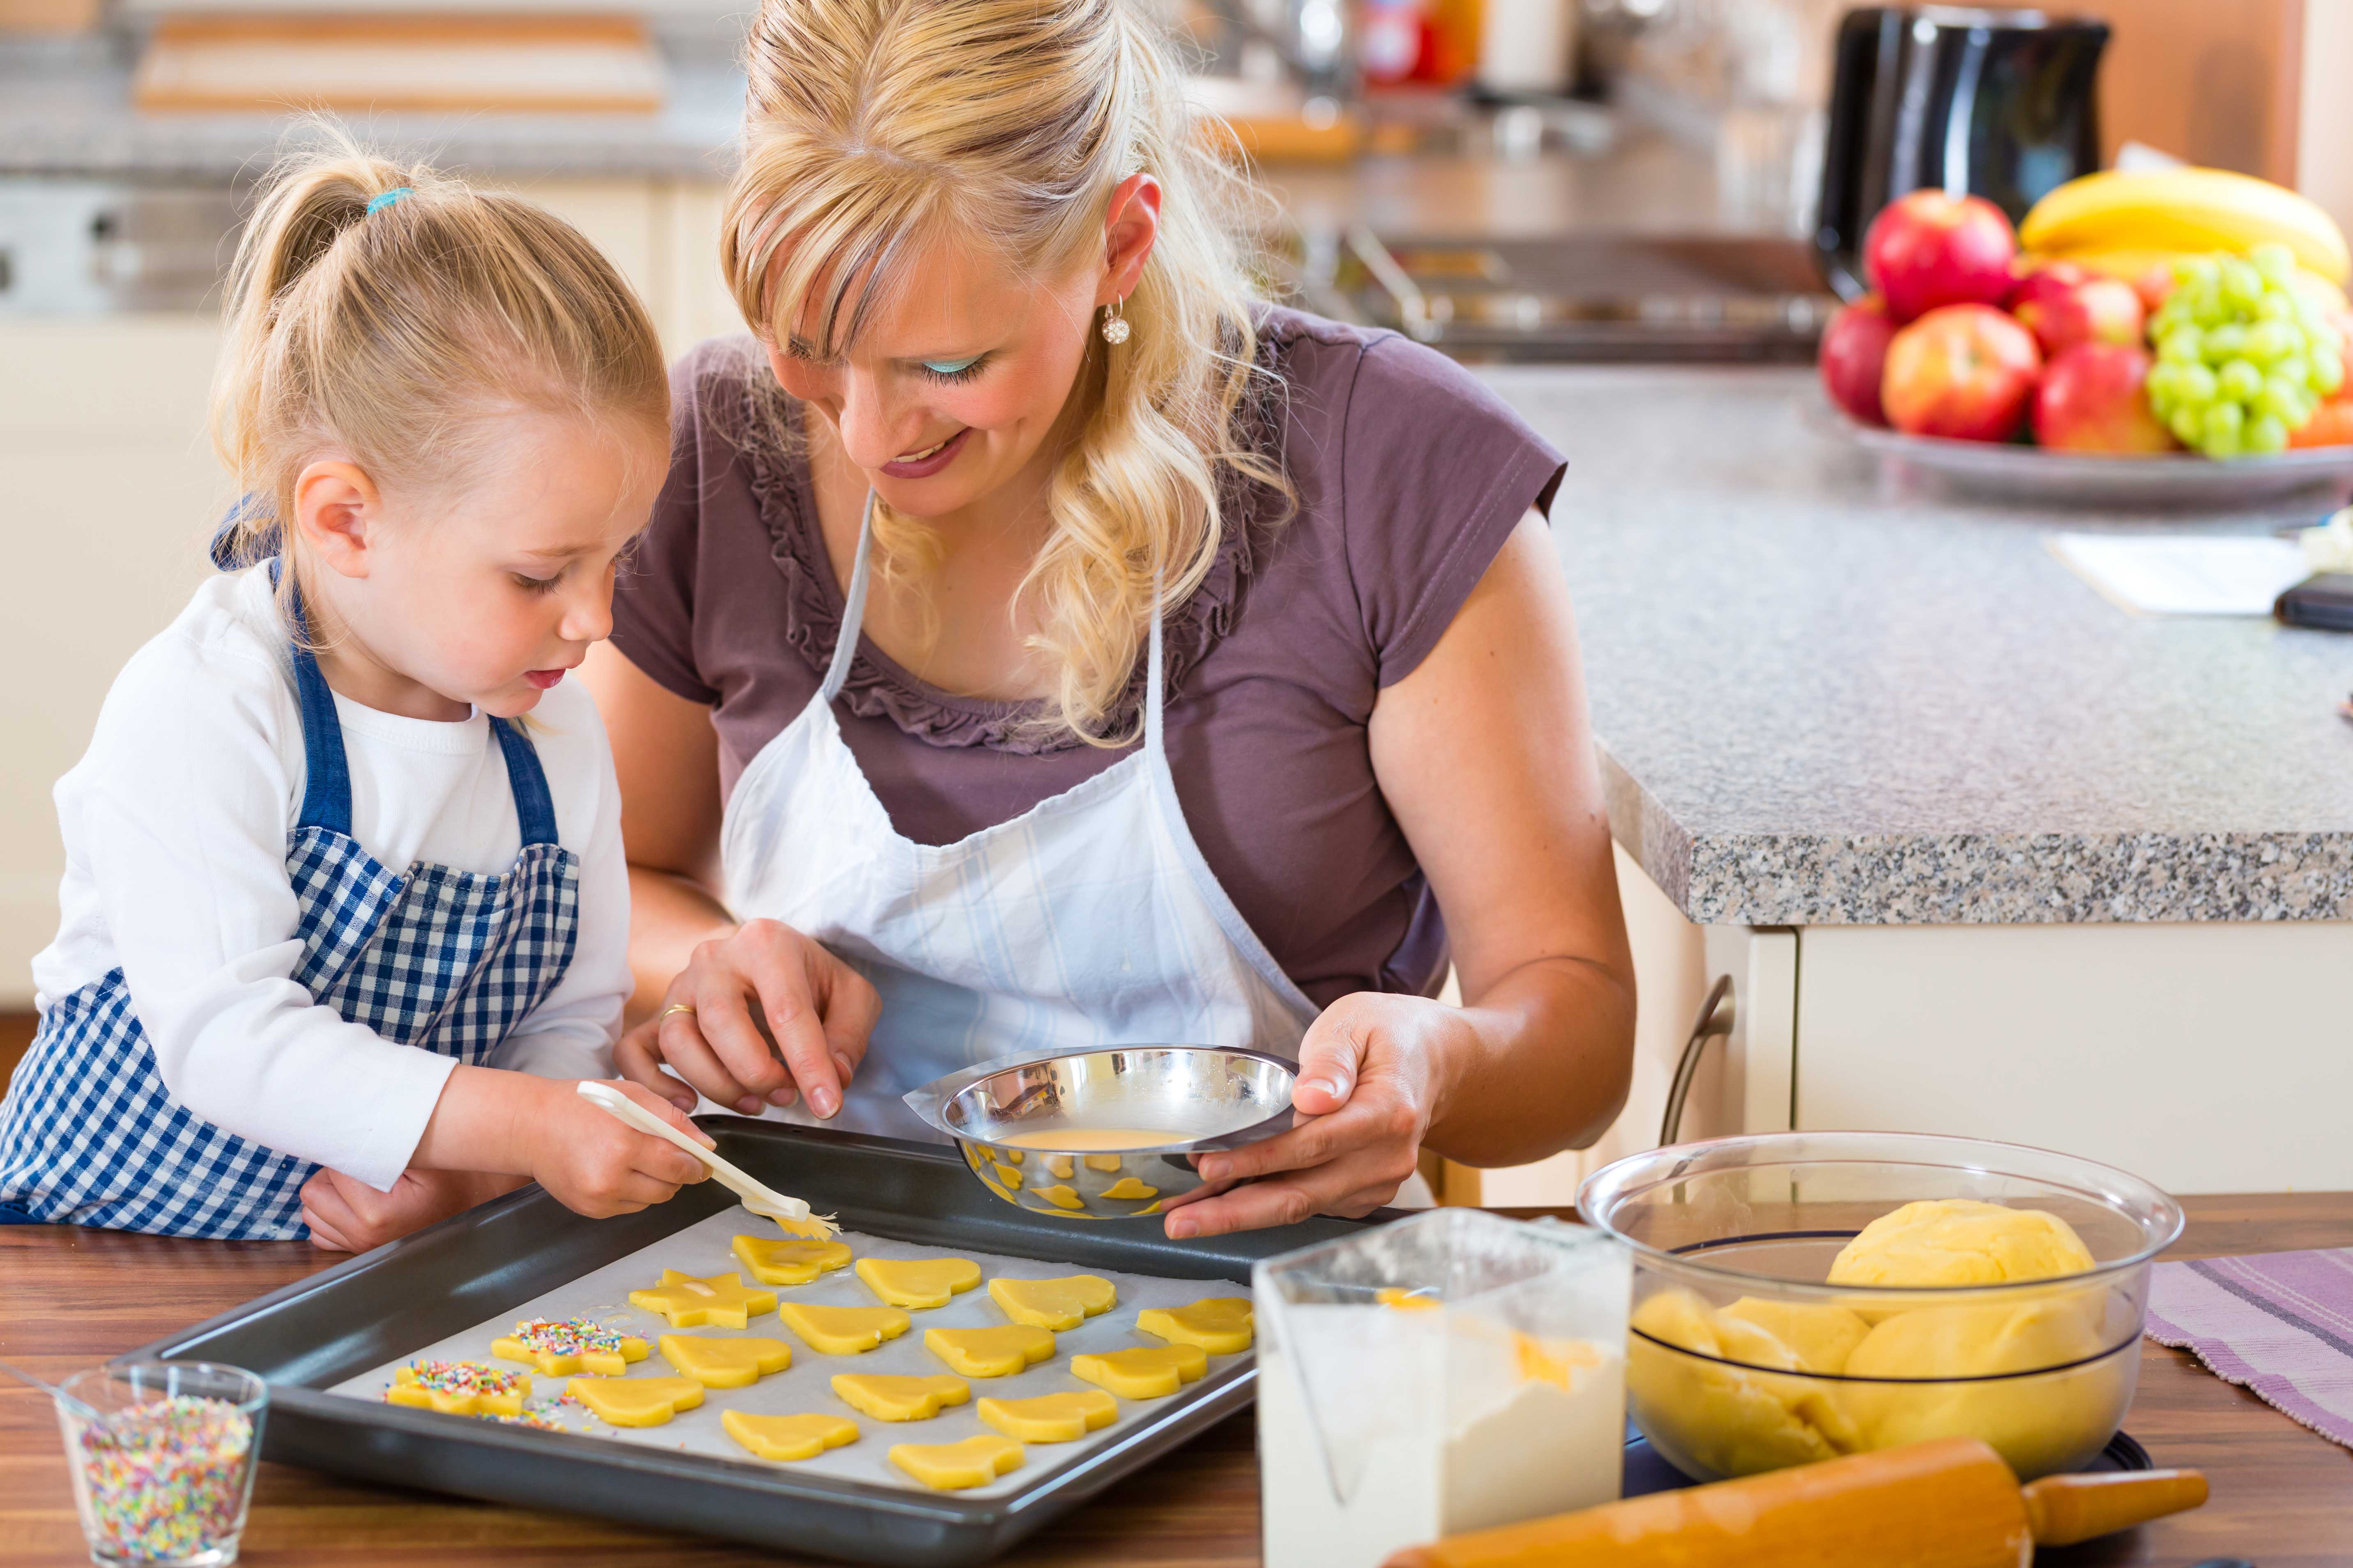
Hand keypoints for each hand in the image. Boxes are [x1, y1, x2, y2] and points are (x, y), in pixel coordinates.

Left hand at [300, 1166, 519, 1252]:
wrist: (472, 1203)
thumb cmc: (451, 1177)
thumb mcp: (425, 1156)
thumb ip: (385, 1144)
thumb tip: (345, 1126)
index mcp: (379, 1213)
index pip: (336, 1169)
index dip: (352, 1152)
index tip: (374, 1150)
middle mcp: (364, 1235)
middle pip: (314, 1192)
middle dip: (334, 1175)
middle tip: (366, 1168)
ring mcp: (358, 1246)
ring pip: (311, 1212)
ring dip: (330, 1195)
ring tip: (363, 1185)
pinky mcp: (355, 1251)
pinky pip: (319, 1232)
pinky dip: (330, 1215)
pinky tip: (357, 1204)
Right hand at [519, 1077, 714, 1216]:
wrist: (532, 1127)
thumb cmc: (582, 1105)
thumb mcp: (632, 1096)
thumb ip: (673, 1120)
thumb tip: (705, 1146)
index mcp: (622, 1144)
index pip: (678, 1165)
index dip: (697, 1165)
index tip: (704, 1163)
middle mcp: (609, 1177)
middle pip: (668, 1188)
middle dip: (678, 1175)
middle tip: (673, 1157)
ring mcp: (598, 1198)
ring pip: (652, 1200)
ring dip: (656, 1183)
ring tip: (637, 1158)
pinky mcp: (590, 1210)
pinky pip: (631, 1207)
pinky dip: (634, 1192)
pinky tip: (617, 1170)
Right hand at [614, 919, 878, 1119]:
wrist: (765, 957)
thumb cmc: (810, 979)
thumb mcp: (851, 996)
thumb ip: (848, 1036)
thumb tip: (834, 1080)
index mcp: (766, 944)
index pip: (786, 1011)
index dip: (809, 1065)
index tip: (827, 1105)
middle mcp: (714, 959)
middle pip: (720, 1023)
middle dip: (756, 1072)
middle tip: (785, 1095)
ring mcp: (679, 986)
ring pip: (679, 1041)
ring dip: (717, 1084)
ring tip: (755, 1102)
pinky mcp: (656, 1015)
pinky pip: (633, 1051)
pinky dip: (653, 1084)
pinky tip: (689, 1104)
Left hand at [1158, 993, 1466, 1239]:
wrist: (1436, 1063)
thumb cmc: (1389, 1036)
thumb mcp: (1356, 1021)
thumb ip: (1330, 1059)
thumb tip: (1310, 1098)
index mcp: (1387, 1112)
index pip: (1312, 1145)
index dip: (1258, 1160)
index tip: (1209, 1166)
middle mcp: (1387, 1158)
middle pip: (1302, 1194)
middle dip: (1235, 1212)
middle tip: (1179, 1222)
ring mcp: (1379, 1182)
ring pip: (1301, 1206)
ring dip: (1241, 1213)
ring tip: (1187, 1214)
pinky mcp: (1366, 1193)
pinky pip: (1310, 1205)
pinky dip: (1265, 1204)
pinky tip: (1224, 1201)